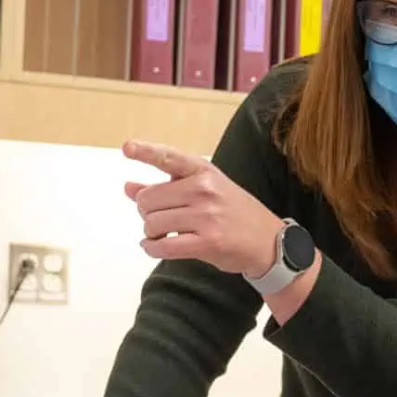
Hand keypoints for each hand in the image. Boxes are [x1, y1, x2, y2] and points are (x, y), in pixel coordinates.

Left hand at [122, 141, 284, 277]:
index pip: (169, 158)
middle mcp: (204, 190)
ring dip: (150, 232)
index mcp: (204, 171)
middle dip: (146, 212)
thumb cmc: (233, 212)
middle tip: (159, 218)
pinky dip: (152, 248)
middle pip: (148, 199)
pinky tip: (154, 246)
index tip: (128, 147)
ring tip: (162, 233)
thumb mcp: (205, 190)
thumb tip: (129, 188)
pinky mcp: (207, 242)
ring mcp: (206, 216)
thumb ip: (166, 187)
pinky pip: (164, 246)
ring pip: (152, 223)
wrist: (268, 241)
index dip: (146, 152)